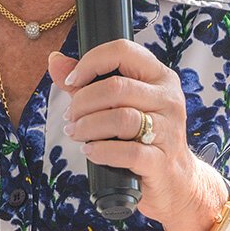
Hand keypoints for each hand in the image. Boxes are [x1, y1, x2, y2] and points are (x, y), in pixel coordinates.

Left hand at [49, 42, 224, 230]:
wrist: (174, 180)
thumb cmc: (142, 137)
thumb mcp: (119, 104)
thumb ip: (87, 83)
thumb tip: (55, 61)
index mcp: (159, 76)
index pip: (123, 51)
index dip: (91, 62)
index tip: (72, 81)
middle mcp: (168, 98)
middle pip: (117, 88)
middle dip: (83, 102)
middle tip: (70, 117)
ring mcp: (169, 130)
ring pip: (121, 118)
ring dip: (88, 127)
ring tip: (77, 133)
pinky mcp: (162, 160)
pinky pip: (128, 152)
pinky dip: (101, 151)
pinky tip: (91, 152)